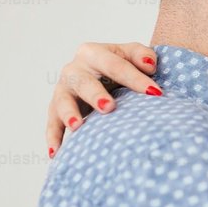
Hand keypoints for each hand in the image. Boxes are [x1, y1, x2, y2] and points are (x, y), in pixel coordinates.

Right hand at [45, 41, 162, 154]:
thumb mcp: (131, 55)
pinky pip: (52, 124)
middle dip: (95, 95)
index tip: (156, 93)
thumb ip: (142, 55)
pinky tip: (56, 153)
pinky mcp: (56, 109)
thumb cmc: (118, 66)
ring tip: (77, 126)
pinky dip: (53, 138)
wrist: (99, 76)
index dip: (136, 79)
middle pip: (84, 82)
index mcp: (93, 53)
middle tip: (109, 108)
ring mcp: (63, 90)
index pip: (115, 65)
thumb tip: (149, 66)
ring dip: (69, 114)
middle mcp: (74, 69)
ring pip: (62, 102)